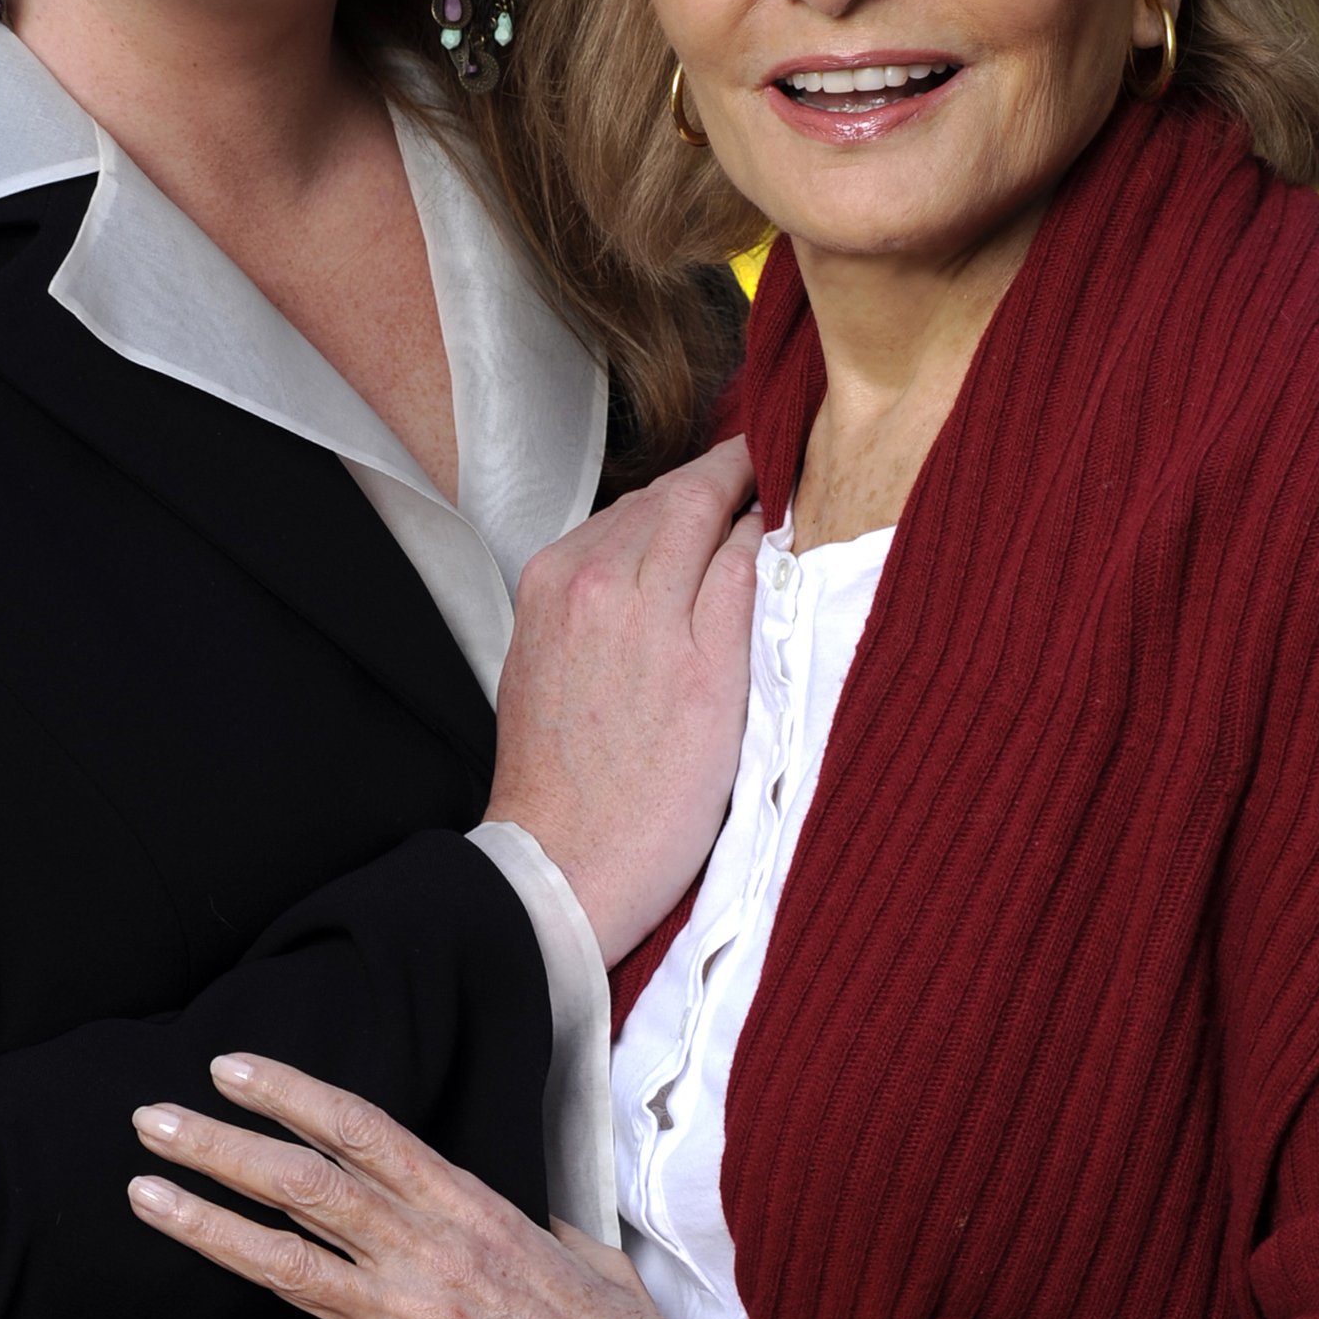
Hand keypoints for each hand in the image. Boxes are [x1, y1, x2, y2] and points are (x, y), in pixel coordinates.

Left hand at [127, 1056, 826, 1318]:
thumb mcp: (575, 1246)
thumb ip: (525, 1223)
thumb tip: (514, 1216)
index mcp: (465, 1205)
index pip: (360, 1128)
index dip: (287, 1092)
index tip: (228, 1067)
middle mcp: (426, 1252)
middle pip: (303, 1182)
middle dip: (219, 1145)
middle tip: (152, 1119)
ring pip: (284, 1264)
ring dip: (207, 1228)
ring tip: (146, 1197)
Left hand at [490, 435, 759, 963]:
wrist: (563, 867)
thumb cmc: (659, 803)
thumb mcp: (728, 696)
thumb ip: (741, 591)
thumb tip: (763, 520)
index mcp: (638, 588)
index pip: (705, 491)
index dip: (750, 465)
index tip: (787, 451)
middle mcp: (586, 573)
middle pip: (666, 495)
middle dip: (718, 480)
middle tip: (769, 474)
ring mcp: (550, 591)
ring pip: (629, 516)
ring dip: (677, 508)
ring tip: (728, 516)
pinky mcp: (531, 615)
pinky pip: (594, 547)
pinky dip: (637, 539)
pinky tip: (668, 562)